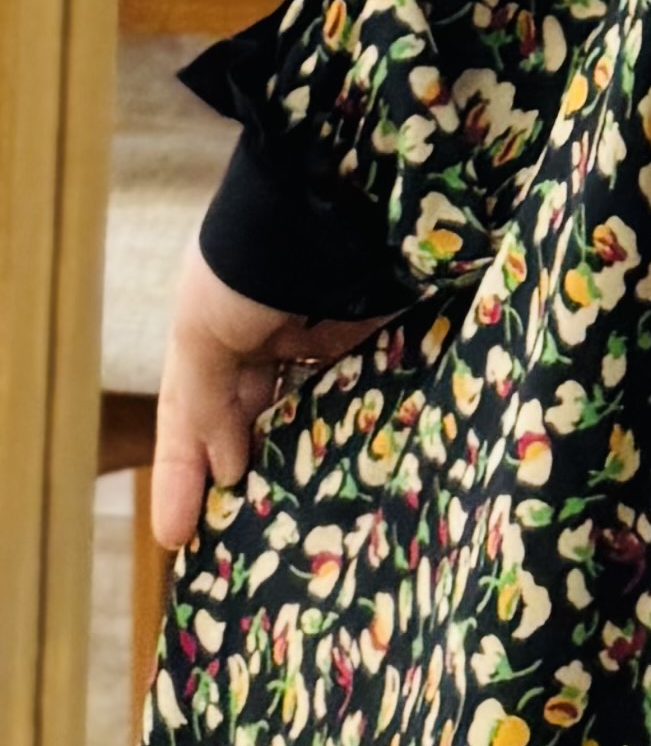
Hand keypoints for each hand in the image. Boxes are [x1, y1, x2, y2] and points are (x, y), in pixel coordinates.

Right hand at [152, 242, 391, 550]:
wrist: (332, 199)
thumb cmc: (250, 262)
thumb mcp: (199, 335)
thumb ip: (204, 408)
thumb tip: (223, 473)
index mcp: (216, 328)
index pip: (194, 416)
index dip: (182, 474)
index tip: (175, 539)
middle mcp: (268, 332)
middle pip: (253, 421)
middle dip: (248, 476)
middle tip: (240, 547)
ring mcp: (326, 334)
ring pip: (310, 415)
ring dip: (304, 464)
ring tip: (296, 529)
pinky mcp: (380, 334)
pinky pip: (365, 395)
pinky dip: (357, 432)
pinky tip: (351, 478)